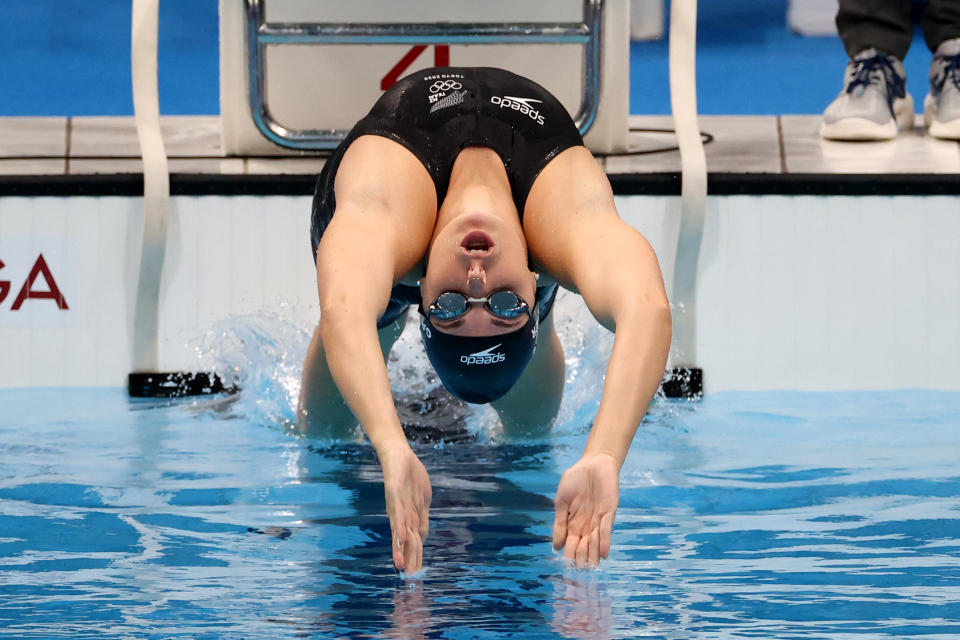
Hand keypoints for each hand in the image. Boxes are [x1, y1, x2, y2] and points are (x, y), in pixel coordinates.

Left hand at [380, 446, 431, 572]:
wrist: (398, 454)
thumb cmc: (409, 476)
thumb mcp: (421, 500)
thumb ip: (421, 519)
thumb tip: (423, 538)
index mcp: (409, 518)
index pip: (415, 543)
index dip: (416, 560)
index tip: (417, 578)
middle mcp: (402, 516)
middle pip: (408, 543)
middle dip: (410, 562)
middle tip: (411, 581)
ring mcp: (398, 507)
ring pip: (402, 533)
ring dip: (403, 551)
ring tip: (403, 567)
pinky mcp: (394, 496)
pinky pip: (398, 515)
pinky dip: (400, 528)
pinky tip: (401, 541)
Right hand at [552, 453, 619, 567]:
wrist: (593, 462)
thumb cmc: (575, 480)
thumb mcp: (561, 501)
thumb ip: (559, 522)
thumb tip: (555, 546)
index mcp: (573, 522)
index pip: (570, 543)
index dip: (569, 555)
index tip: (567, 568)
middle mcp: (586, 524)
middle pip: (583, 545)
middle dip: (581, 558)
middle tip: (580, 572)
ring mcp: (599, 519)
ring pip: (595, 541)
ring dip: (593, 554)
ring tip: (592, 568)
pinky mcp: (609, 511)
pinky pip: (607, 528)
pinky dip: (605, 540)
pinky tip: (603, 553)